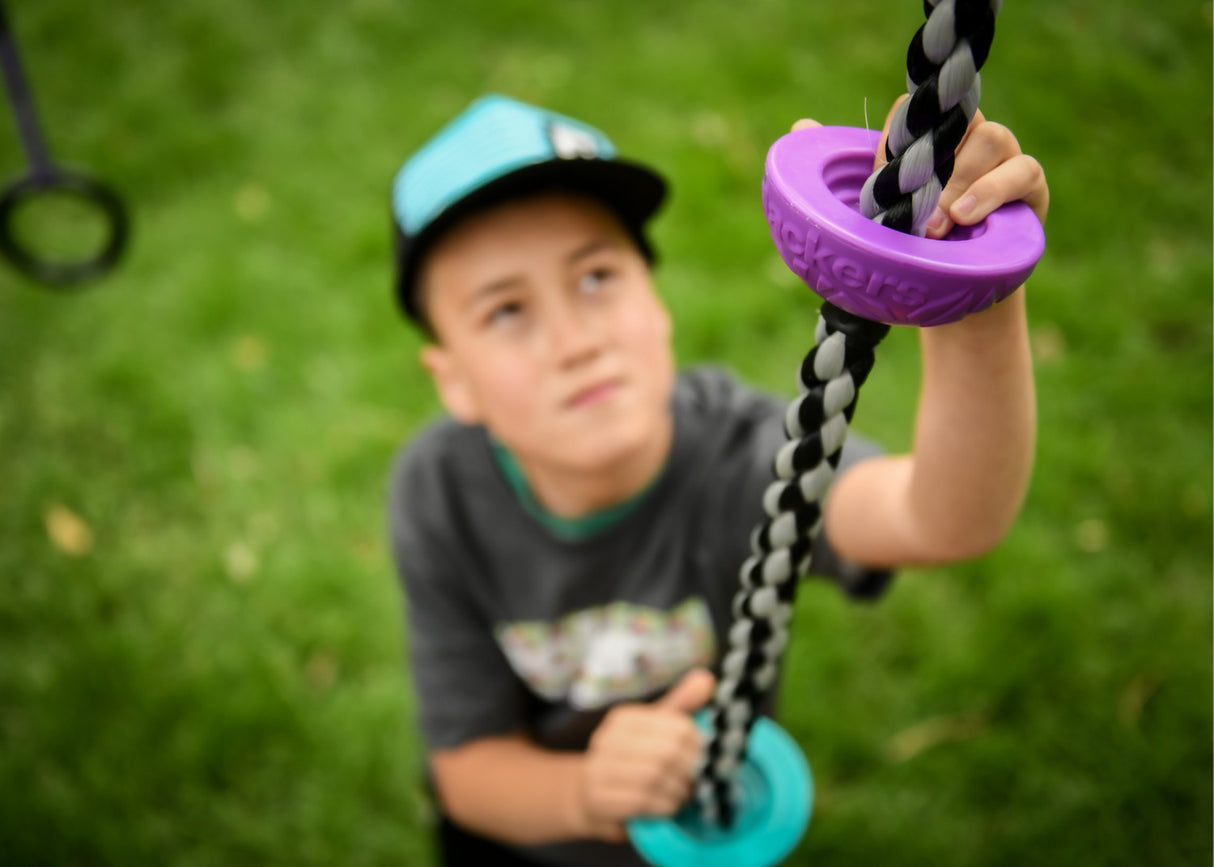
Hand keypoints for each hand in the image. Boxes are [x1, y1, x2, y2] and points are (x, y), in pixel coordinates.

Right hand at [576, 668, 715, 842]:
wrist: (591, 795)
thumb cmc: (633, 757)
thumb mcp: (655, 728)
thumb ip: (681, 704)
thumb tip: (707, 678)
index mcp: (623, 719)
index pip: (677, 727)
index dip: (698, 745)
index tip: (704, 756)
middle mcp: (607, 740)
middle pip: (667, 753)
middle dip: (689, 770)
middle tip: (697, 779)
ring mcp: (599, 769)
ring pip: (656, 778)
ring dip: (678, 790)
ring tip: (685, 792)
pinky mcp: (600, 798)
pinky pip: (643, 802)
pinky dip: (664, 805)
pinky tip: (669, 804)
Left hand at [789, 102, 1048, 238]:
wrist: (955, 300)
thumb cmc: (910, 252)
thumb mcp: (871, 219)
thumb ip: (837, 178)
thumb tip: (800, 127)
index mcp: (926, 140)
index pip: (914, 110)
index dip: (897, 137)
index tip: (881, 179)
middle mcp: (965, 138)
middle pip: (955, 119)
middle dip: (929, 165)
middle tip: (911, 213)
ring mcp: (1002, 156)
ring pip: (989, 139)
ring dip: (959, 183)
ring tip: (937, 226)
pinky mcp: (1029, 184)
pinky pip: (1021, 171)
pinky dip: (993, 191)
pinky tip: (966, 216)